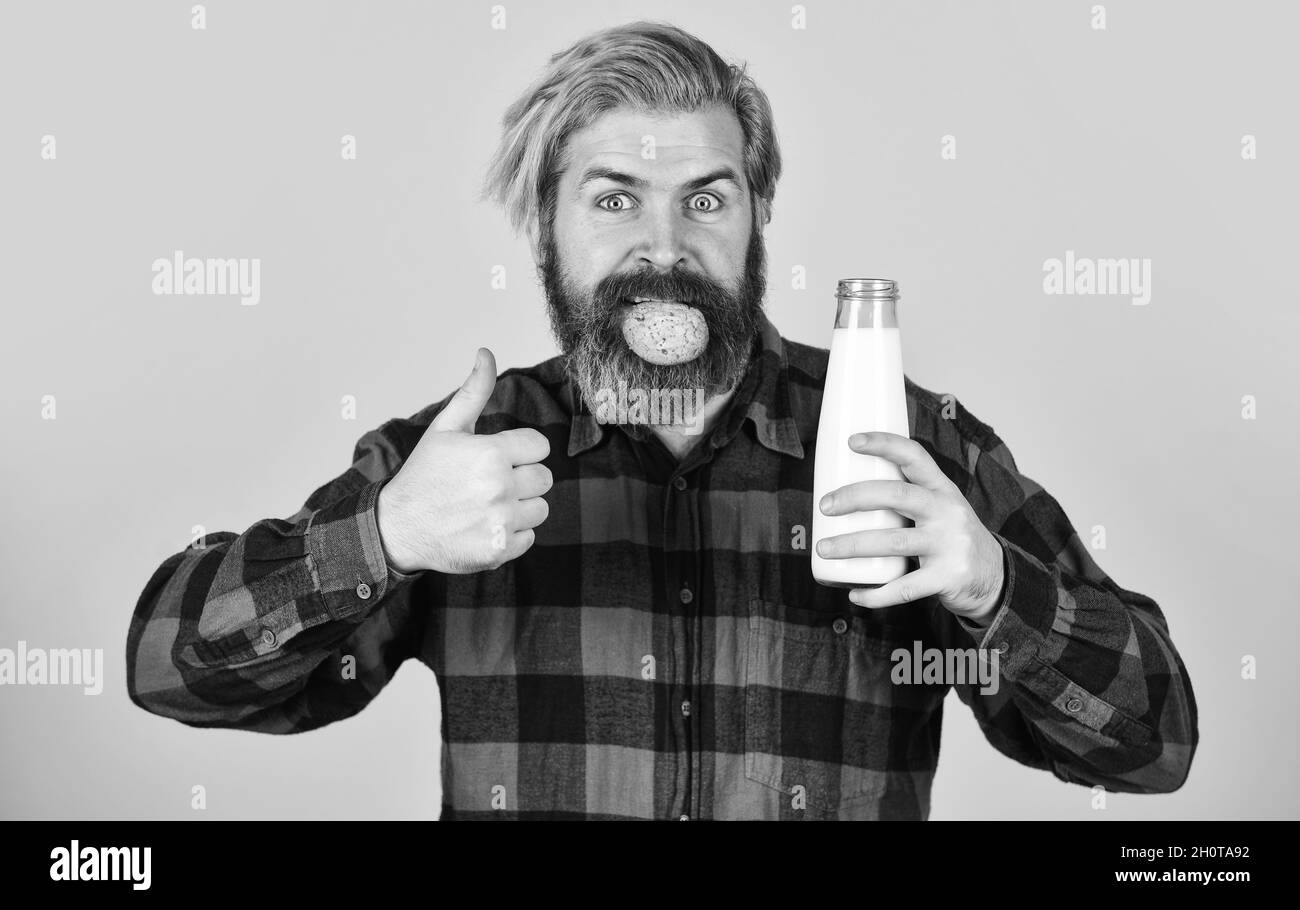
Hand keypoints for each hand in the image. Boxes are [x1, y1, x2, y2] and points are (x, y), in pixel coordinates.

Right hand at [376, 348, 551, 573]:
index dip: (520, 451)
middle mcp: (499, 487)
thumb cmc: (425, 474)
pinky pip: (529, 537)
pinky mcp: (499, 551)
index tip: (497, 459)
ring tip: (487, 506)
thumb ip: (474, 391)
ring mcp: (500, 522)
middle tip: (489, 484)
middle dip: (521, 479)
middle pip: (544, 478)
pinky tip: (484, 527)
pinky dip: (511, 535)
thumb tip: (486, 352)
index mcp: (491, 453)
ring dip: (520, 508)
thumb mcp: (446, 428)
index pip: (539, 447)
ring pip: (540, 509)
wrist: (398, 527)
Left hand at [816, 432, 1004, 623]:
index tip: (853, 441)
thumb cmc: (950, 536)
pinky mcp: (946, 577)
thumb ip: (906, 496)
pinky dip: (876, 594)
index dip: (884, 444)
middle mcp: (947, 512)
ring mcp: (948, 545)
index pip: (915, 456)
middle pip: (897, 495)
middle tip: (824, 506)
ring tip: (824, 548)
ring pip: (893, 542)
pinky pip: (905, 588)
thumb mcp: (940, 506)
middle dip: (855, 497)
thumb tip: (846, 490)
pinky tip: (855, 595)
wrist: (994, 576)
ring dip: (852, 546)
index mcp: (942, 488)